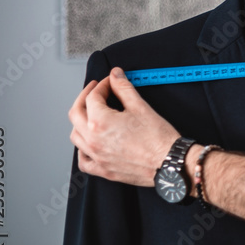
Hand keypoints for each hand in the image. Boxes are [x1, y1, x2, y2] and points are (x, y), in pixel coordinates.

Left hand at [68, 67, 181, 185]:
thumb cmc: (158, 138)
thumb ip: (124, 88)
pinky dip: (82, 150)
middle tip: (95, 90)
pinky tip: (89, 143)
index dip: (102, 85)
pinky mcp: (103, 169)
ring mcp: (96, 156)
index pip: (93, 97)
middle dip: (84, 98)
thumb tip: (116, 75)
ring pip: (76, 136)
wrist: (169, 162)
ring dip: (80, 121)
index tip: (110, 82)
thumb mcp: (140, 107)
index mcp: (100, 122)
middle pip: (76, 113)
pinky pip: (83, 160)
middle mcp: (93, 140)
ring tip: (91, 114)